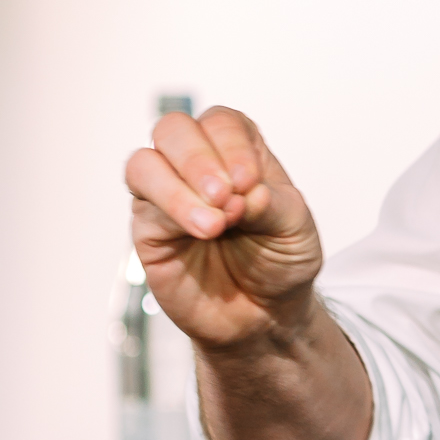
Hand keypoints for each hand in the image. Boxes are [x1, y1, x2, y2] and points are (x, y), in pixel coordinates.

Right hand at [124, 106, 325, 350]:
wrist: (263, 315)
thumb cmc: (279, 261)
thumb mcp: (295, 230)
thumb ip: (271, 205)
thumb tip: (244, 191)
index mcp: (237, 152)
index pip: (222, 124)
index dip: (233, 146)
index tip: (251, 183)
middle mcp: (196, 166)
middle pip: (175, 129)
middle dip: (199, 159)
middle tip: (226, 195)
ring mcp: (166, 193)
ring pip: (145, 162)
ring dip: (180, 187)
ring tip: (215, 223)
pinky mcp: (149, 228)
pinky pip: (144, 205)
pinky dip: (174, 211)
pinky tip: (204, 230)